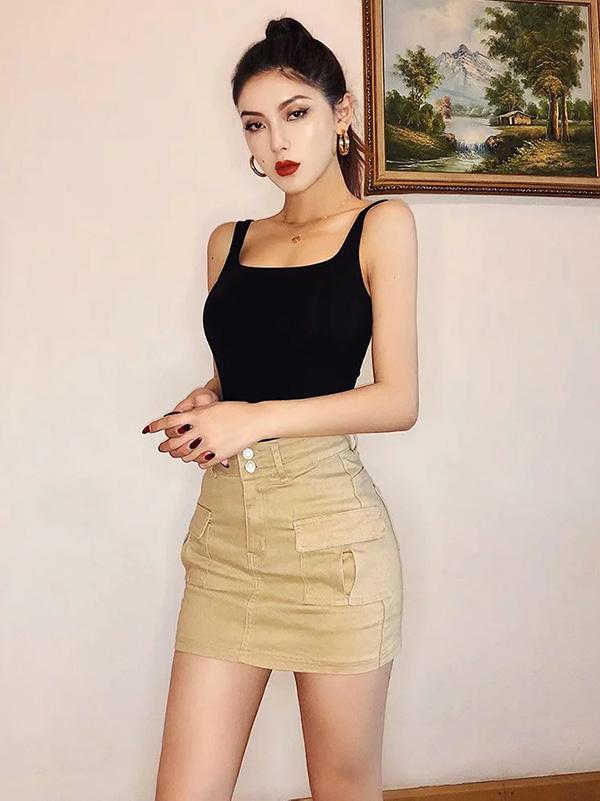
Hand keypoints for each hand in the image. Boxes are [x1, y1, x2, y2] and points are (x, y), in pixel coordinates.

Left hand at [142, 400, 262, 469]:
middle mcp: (201, 430)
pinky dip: (198, 461)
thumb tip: (184, 419)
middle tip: (163, 447)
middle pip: (175, 441)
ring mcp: (209, 444)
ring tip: (180, 454)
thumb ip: (197, 415)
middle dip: (166, 446)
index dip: (157, 426)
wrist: (254, 421)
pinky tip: (198, 458)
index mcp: (198, 416)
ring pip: (187, 455)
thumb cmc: (237, 411)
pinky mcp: (218, 454)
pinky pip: (202, 462)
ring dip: (181, 455)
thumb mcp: (213, 407)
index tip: (149, 430)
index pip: (170, 421)